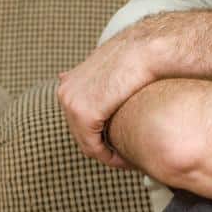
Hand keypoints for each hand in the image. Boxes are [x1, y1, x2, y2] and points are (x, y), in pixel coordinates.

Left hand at [56, 26, 157, 169]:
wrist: (147, 50)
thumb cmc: (138, 58)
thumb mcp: (111, 68)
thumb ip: (98, 81)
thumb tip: (84, 82)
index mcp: (68, 82)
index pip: (79, 121)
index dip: (99, 136)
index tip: (120, 146)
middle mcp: (64, 92)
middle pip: (81, 134)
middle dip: (103, 147)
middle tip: (127, 157)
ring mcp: (71, 103)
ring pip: (87, 143)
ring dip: (108, 155)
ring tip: (129, 160)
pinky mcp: (84, 113)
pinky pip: (93, 148)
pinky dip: (110, 158)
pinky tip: (127, 160)